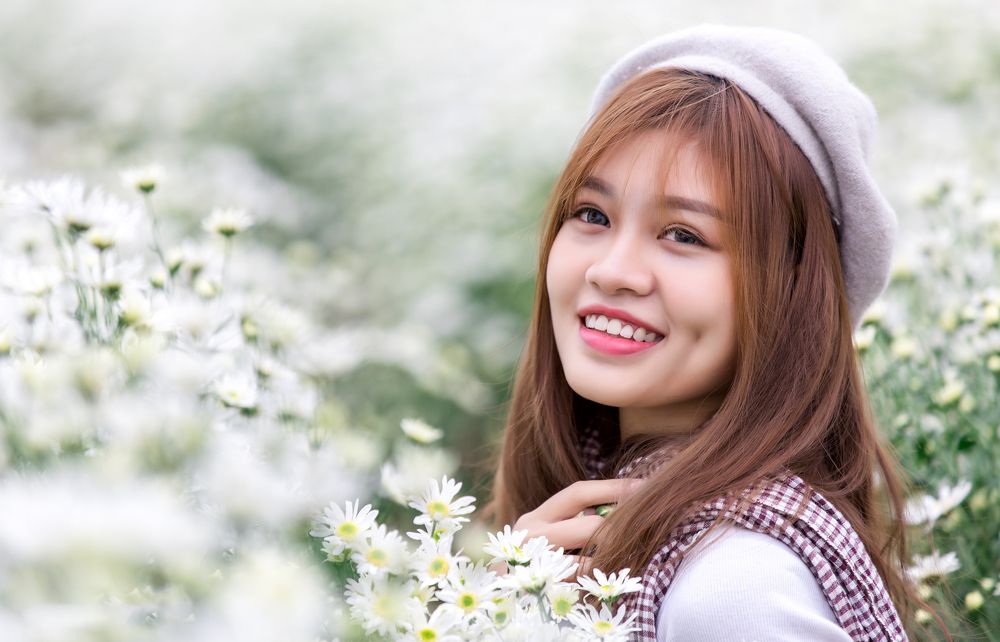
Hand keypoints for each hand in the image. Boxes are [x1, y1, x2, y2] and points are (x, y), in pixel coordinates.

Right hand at [495, 478, 643, 578]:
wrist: (501, 604)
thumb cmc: (532, 569)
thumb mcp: (545, 539)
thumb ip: (571, 522)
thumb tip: (616, 507)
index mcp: (534, 519)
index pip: (577, 493)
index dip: (612, 488)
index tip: (642, 486)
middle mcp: (531, 536)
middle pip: (590, 523)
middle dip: (622, 525)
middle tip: (647, 523)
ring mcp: (537, 564)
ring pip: (591, 555)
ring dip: (617, 553)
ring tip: (635, 549)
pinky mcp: (546, 588)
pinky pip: (586, 582)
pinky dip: (603, 578)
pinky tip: (614, 577)